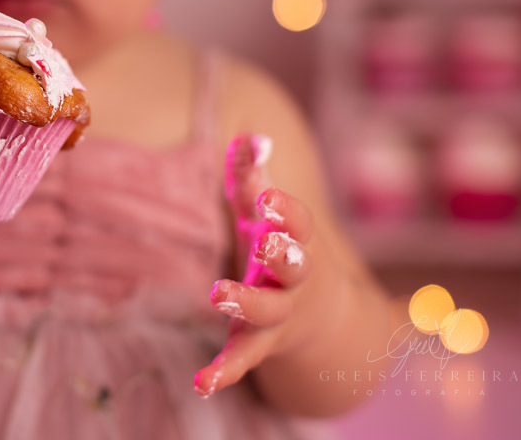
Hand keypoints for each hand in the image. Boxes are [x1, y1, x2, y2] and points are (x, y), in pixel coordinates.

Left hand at [194, 133, 314, 398]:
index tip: (269, 196)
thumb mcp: (264, 215)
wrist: (319, 317)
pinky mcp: (257, 344)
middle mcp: (293, 279)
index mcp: (295, 241)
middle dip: (283, 252)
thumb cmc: (278, 248)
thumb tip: (248, 137)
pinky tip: (201, 384)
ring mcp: (278, 313)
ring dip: (245, 303)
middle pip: (294, 265)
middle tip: (266, 240)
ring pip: (267, 312)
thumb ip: (250, 177)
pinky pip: (242, 358)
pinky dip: (224, 372)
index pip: (298, 222)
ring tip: (217, 294)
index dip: (285, 210)